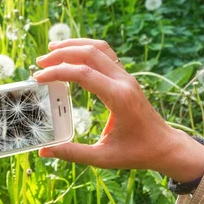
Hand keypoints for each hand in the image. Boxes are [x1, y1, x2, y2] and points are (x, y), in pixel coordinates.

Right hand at [34, 39, 203, 180]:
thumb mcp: (103, 158)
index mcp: (119, 98)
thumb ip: (72, 153)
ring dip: (74, 45)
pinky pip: (106, 54)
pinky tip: (72, 55)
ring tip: (52, 50)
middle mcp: (123, 82)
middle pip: (90, 53)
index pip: (83, 74)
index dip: (58, 72)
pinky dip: (86, 49)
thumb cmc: (136, 153)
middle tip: (39, 62)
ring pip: (99, 48)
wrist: (165, 146)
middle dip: (62, 54)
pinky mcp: (126, 78)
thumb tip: (44, 151)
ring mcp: (126, 77)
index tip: (38, 77)